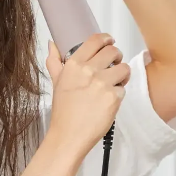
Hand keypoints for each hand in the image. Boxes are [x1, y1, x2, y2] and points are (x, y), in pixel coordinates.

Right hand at [44, 33, 129, 156]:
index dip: (106, 38)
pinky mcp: (113, 97)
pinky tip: (109, 101)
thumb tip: (52, 45)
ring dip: (122, 75)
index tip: (109, 41)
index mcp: (73, 65)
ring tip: (113, 84)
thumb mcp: (57, 83)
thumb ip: (55, 62)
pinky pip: (124, 88)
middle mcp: (88, 71)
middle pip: (113, 51)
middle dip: (117, 57)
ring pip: (124, 68)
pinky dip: (119, 94)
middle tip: (113, 65)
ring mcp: (102, 84)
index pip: (95, 40)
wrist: (68, 136)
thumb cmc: (63, 112)